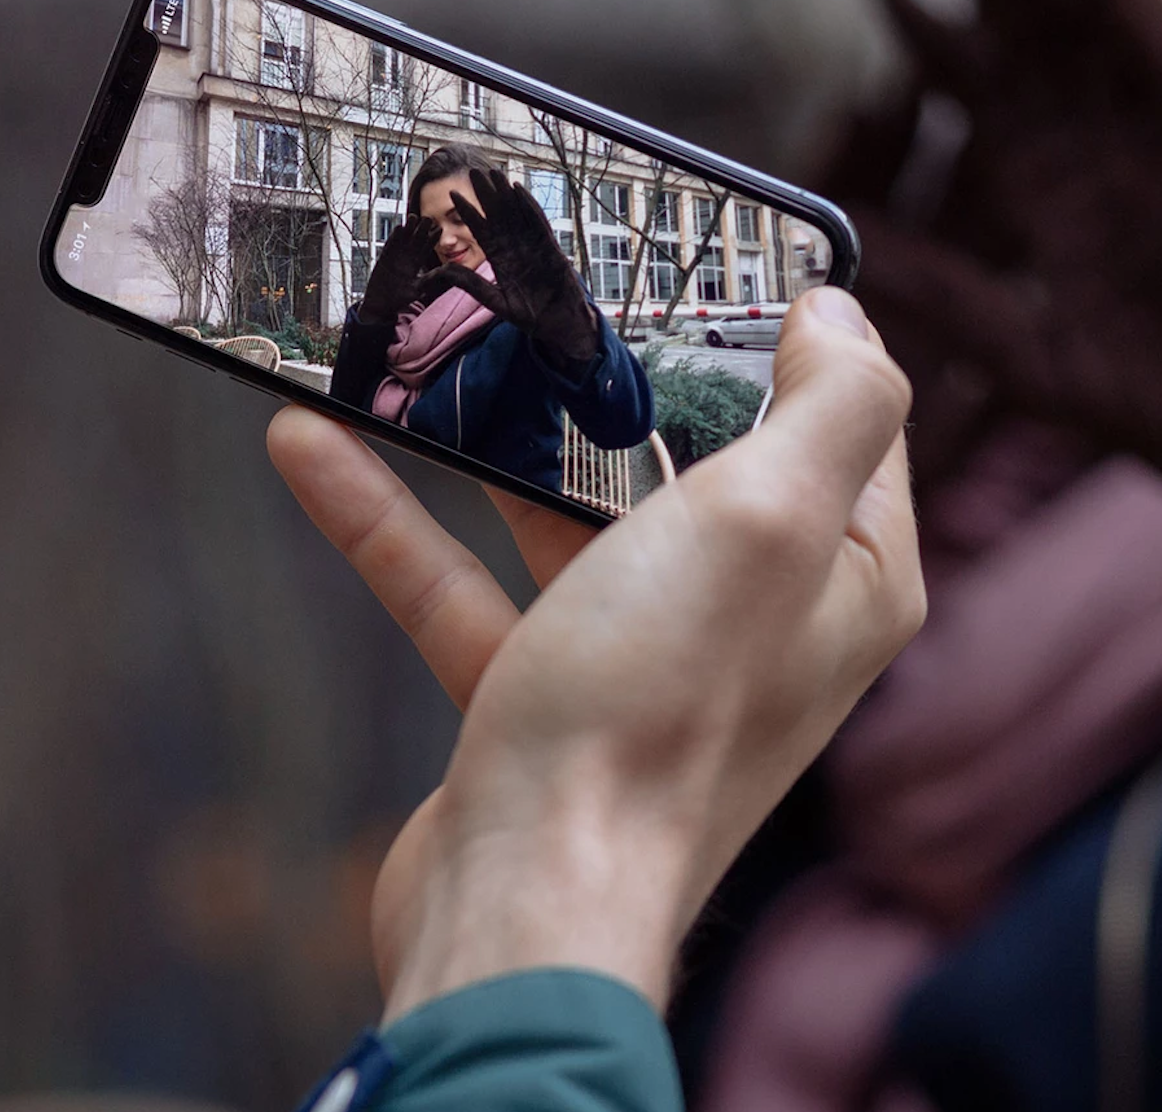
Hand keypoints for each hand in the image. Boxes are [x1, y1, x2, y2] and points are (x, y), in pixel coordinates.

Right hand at [267, 288, 921, 1018]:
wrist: (525, 900)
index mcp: (845, 580)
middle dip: (628, 378)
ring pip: (571, 520)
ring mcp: (647, 664)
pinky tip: (314, 448)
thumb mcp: (770, 522)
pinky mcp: (542, 701)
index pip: (847, 428)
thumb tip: (843, 316)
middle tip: (557, 285)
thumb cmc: (656, 713)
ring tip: (422, 347)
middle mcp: (760, 623)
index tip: (722, 261)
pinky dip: (396, 523)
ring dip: (490, 443)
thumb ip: (833, 406)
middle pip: (700, 464)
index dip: (796, 342)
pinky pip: (467, 586)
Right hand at [356, 216, 441, 324]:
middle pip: (415, 240)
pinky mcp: (384, 258)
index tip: (439, 229)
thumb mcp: (417, 289)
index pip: (426, 249)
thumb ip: (428, 280)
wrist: (380, 305)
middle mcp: (406, 258)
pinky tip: (399, 227)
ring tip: (414, 217)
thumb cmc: (399, 299)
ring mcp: (395, 256)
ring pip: (403, 239)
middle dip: (422, 229)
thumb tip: (442, 272)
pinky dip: (394, 237)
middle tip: (428, 218)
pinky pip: (390, 245)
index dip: (432, 239)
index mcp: (416, 264)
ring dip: (408, 229)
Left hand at [422, 168, 602, 370]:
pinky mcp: (549, 246)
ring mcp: (532, 245)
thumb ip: (472, 285)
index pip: (480, 230)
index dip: (468, 212)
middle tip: (473, 172)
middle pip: (497, 215)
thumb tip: (445, 271)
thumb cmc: (529, 315)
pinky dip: (528, 205)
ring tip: (493, 173)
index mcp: (499, 259)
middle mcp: (515, 247)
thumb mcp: (495, 301)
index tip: (452, 194)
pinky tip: (517, 189)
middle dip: (485, 194)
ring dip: (504, 193)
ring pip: (516, 213)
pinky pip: (537, 221)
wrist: (557, 324)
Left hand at [858, 0, 1161, 594]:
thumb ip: (943, 293)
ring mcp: (1158, 158)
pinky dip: (1140, 24)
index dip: (933, 41)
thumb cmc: (1141, 396)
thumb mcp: (1018, 350)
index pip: (979, 104)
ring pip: (1101, 48)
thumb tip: (841, 257)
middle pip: (1036, 50)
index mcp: (1040, 201)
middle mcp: (1094, 165)